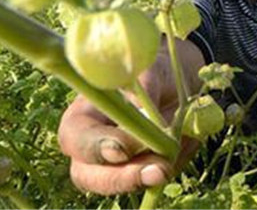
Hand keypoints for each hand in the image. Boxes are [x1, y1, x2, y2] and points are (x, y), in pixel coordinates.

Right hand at [57, 37, 204, 194]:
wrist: (181, 85)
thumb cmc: (156, 72)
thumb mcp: (150, 73)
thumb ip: (142, 92)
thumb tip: (143, 116)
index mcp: (83, 115)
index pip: (76, 138)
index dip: (94, 147)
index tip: (121, 151)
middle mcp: (91, 146)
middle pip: (88, 175)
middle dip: (119, 177)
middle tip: (152, 171)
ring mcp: (114, 165)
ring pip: (116, 184)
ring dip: (141, 181)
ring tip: (164, 169)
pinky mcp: (140, 173)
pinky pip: (145, 183)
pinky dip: (158, 177)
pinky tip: (170, 164)